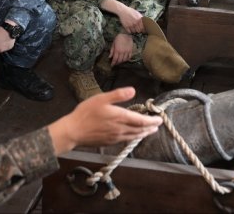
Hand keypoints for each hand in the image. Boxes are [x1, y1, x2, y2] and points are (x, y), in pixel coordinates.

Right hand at [47, 87, 162, 153]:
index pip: (141, 121)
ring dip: (143, 134)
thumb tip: (133, 90)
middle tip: (157, 125)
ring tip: (149, 131)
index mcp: (120, 117)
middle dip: (150, 128)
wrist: (74, 131)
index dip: (152, 121)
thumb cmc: (86, 113)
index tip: (159, 119)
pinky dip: (133, 137)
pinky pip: (126, 140)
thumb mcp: (101, 99)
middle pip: (140, 130)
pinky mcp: (109, 142)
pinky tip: (132, 136)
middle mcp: (120, 129)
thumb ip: (118, 95)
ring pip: (134, 136)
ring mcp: (115, 138)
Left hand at [109, 33, 133, 66]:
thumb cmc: (118, 38)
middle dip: (117, 63)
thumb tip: (109, 57)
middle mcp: (122, 52)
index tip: (112, 65)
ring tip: (119, 62)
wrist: (125, 33)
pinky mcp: (131, 50)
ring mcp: (127, 51)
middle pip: (120, 60)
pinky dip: (127, 59)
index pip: (115, 59)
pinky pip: (129, 57)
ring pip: (124, 60)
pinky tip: (125, 59)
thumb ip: (112, 51)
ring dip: (121, 62)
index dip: (113, 63)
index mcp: (117, 50)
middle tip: (115, 63)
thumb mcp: (113, 44)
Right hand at [116, 3, 143, 34]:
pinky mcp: (126, 26)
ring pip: (134, 31)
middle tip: (137, 29)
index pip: (143, 28)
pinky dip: (130, 31)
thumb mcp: (138, 13)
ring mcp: (131, 25)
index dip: (143, 30)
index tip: (142, 30)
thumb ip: (141, 18)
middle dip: (138, 30)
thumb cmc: (131, 11)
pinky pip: (129, 32)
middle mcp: (136, 22)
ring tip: (133, 28)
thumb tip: (145, 23)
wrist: (123, 10)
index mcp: (139, 19)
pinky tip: (130, 29)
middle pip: (139, 30)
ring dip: (134, 31)